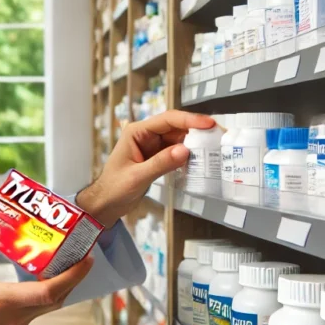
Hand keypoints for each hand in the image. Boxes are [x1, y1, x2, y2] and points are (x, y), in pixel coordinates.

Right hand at [0, 208, 93, 324]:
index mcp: (4, 301)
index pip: (50, 291)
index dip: (73, 276)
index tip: (87, 260)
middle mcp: (15, 317)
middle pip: (56, 299)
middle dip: (72, 278)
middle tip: (80, 256)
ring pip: (47, 308)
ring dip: (58, 288)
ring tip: (61, 265)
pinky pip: (35, 313)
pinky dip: (43, 298)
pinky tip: (36, 283)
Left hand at [77, 109, 215, 226]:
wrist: (106, 204)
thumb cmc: (114, 188)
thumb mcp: (138, 176)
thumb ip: (160, 163)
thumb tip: (185, 151)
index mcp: (137, 132)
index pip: (167, 120)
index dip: (189, 120)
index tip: (208, 123)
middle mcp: (146, 135)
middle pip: (176, 127)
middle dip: (197, 130)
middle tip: (218, 136)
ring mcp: (152, 146)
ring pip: (179, 139)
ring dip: (194, 143)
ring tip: (215, 147)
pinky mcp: (157, 158)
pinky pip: (176, 152)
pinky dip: (188, 155)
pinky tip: (201, 159)